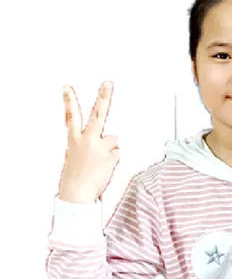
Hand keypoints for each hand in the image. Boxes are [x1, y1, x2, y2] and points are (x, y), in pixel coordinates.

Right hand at [59, 81, 119, 203]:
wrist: (76, 194)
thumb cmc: (75, 175)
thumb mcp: (73, 154)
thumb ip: (84, 142)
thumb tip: (104, 137)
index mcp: (74, 140)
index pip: (71, 116)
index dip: (69, 101)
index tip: (67, 87)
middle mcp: (86, 140)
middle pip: (97, 115)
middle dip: (103, 98)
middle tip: (108, 84)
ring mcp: (99, 148)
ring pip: (114, 139)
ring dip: (111, 148)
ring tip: (101, 162)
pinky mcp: (110, 156)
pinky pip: (118, 153)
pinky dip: (114, 159)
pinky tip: (105, 167)